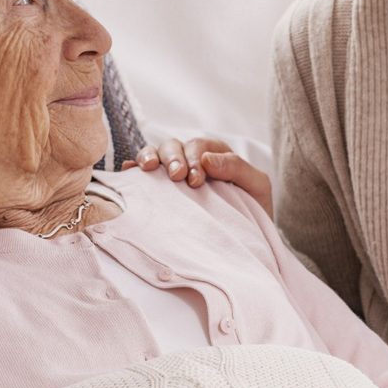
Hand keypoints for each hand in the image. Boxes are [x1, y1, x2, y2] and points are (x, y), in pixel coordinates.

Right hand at [123, 138, 272, 215]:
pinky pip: (142, 173)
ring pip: (155, 153)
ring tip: (148, 168)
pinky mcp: (159, 190)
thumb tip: (206, 159)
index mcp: (215, 154)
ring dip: (149, 156)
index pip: (198, 146)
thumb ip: (237, 168)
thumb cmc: (254, 210)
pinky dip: (134, 168)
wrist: (248, 241)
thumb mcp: (257, 186)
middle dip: (172, 158)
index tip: (196, 181)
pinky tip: (130, 171)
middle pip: (173, 146)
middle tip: (176, 176)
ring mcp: (173, 174)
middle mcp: (191, 159)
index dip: (194, 158)